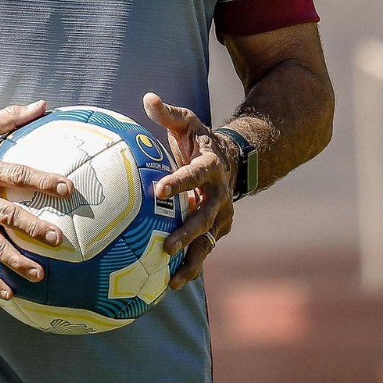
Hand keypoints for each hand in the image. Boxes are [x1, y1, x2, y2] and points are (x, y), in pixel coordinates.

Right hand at [0, 100, 73, 299]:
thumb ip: (9, 118)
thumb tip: (43, 105)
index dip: (41, 180)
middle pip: (4, 213)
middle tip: (57, 239)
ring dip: (14, 260)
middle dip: (31, 227)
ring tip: (40, 273)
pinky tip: (10, 293)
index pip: (15, 173)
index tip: (67, 188)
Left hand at [143, 93, 236, 290]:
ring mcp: (221, 216)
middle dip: (187, 233)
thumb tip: (148, 97)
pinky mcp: (219, 230)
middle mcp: (219, 195)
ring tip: (171, 281)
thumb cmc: (200, 140)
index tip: (158, 190)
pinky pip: (204, 251)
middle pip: (204, 217)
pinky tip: (168, 285)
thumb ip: (168, 113)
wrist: (234, 161)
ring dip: (191, 261)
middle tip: (166, 246)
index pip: (194, 174)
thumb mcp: (188, 124)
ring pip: (208, 242)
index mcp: (210, 167)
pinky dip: (190, 268)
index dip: (178, 182)